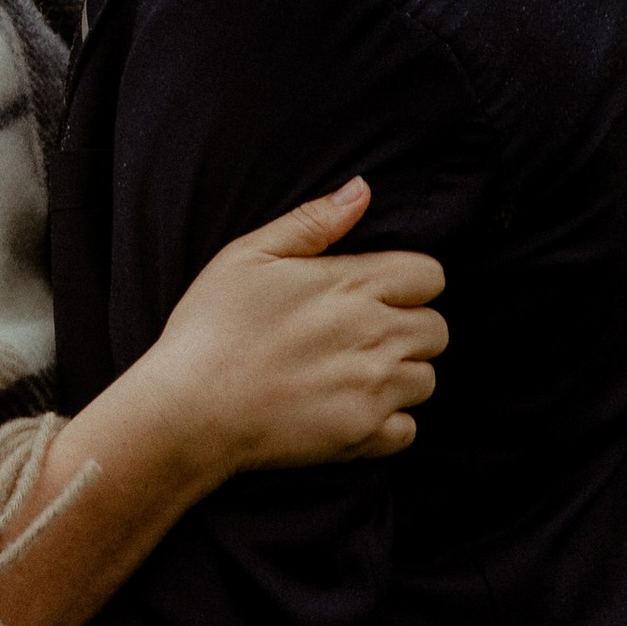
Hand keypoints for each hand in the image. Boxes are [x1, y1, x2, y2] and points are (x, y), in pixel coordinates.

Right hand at [143, 177, 447, 478]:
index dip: (409, 281)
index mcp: (352, 285)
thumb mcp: (249, 255)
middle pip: (437, 329)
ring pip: (426, 380)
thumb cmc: (211, 327)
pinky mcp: (362, 435)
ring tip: (354, 373)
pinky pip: (408, 430)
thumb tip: (362, 190)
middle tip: (365, 334)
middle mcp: (375, 336)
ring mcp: (373, 389)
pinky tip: (351, 409)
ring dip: (401, 375)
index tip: (378, 292)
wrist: (189, 410)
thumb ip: (313, 221)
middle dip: (410, 327)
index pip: (430, 275)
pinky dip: (388, 424)